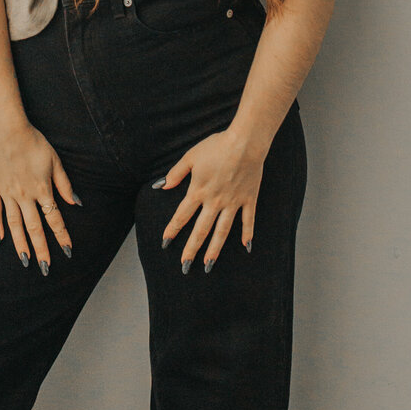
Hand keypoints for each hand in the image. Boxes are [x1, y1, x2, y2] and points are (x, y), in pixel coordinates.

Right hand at [0, 118, 79, 272]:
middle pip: (34, 228)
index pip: (54, 219)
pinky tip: (1, 240)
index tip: (68, 251)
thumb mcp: (55, 161)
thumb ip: (64, 184)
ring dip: (20, 244)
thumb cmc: (34, 142)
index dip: (62, 236)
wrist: (7, 129)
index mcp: (42, 189)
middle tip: (45, 268)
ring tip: (25, 260)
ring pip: (14, 224)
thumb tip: (76, 203)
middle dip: (41, 249)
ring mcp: (7, 193)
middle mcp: (24, 195)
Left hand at [157, 126, 264, 271]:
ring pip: (222, 231)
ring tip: (209, 265)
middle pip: (201, 230)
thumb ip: (175, 174)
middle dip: (191, 250)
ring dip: (214, 249)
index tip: (165, 243)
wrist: (245, 142)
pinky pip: (248, 220)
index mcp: (198, 191)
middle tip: (185, 266)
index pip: (181, 216)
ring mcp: (233, 202)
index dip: (172, 230)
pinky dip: (248, 234)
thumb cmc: (216, 146)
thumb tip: (161, 186)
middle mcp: (214, 201)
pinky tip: (246, 247)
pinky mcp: (249, 199)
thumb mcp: (190, 157)